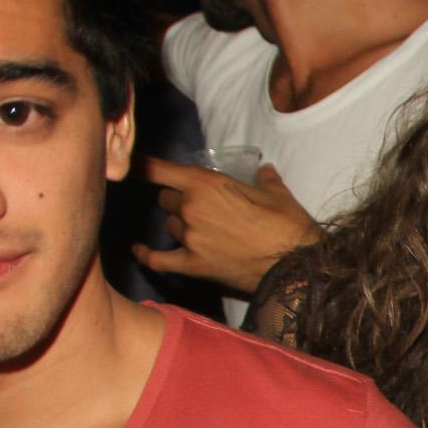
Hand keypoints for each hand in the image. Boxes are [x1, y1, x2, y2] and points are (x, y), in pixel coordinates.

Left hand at [137, 158, 321, 293]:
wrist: (294, 266)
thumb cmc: (288, 225)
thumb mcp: (279, 195)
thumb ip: (266, 179)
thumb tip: (265, 170)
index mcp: (206, 184)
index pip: (160, 170)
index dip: (143, 165)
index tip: (132, 162)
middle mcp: (190, 208)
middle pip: (165, 199)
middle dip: (178, 199)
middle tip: (198, 206)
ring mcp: (189, 238)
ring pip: (168, 226)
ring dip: (179, 225)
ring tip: (198, 230)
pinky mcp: (192, 265)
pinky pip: (158, 259)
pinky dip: (146, 254)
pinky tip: (139, 250)